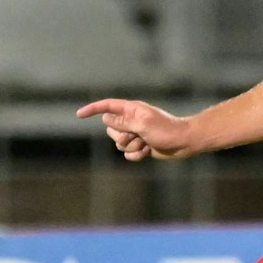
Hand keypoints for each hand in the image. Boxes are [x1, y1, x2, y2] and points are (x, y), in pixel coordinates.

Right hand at [76, 98, 194, 161]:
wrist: (183, 142)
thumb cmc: (166, 130)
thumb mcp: (143, 124)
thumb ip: (123, 121)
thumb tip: (105, 118)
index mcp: (132, 110)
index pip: (107, 107)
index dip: (92, 109)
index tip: (79, 114)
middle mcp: (131, 121)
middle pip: (111, 130)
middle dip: (121, 137)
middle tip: (138, 136)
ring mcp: (135, 134)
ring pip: (118, 144)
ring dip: (131, 147)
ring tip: (146, 143)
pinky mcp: (140, 146)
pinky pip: (128, 154)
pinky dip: (136, 155)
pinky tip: (148, 151)